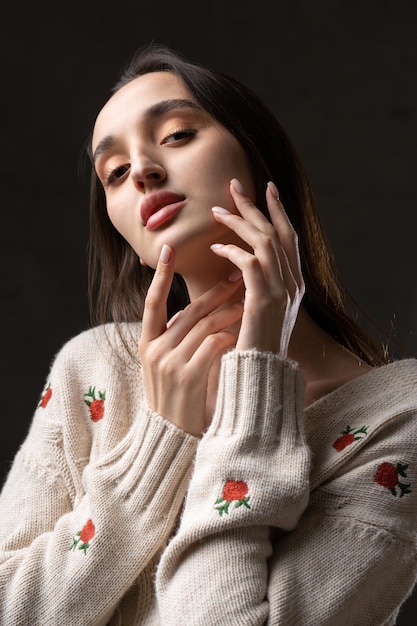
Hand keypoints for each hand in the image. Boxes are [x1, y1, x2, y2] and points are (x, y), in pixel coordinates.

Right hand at [139, 245, 243, 435]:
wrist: (171, 439)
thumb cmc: (173, 399)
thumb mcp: (164, 366)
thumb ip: (175, 338)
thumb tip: (198, 310)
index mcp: (146, 344)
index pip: (151, 301)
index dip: (161, 275)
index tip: (171, 248)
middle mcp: (154, 350)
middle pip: (188, 311)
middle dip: (215, 292)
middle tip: (237, 274)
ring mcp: (169, 364)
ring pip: (204, 325)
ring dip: (228, 312)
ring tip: (247, 303)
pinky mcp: (188, 378)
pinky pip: (212, 346)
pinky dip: (227, 336)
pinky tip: (239, 334)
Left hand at [211, 179, 303, 355]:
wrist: (259, 373)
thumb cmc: (255, 344)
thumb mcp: (263, 310)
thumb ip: (259, 285)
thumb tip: (243, 263)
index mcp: (295, 284)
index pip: (289, 238)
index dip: (278, 212)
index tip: (266, 189)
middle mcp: (293, 284)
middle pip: (277, 232)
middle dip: (256, 206)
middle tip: (235, 185)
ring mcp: (282, 292)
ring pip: (263, 242)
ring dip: (239, 223)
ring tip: (216, 211)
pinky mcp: (264, 301)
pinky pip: (249, 264)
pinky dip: (232, 252)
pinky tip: (216, 249)